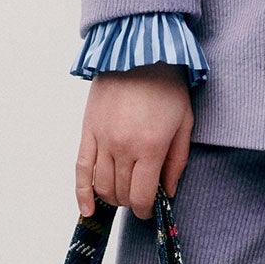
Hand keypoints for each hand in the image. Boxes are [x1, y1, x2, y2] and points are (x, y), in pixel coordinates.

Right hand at [76, 71, 194, 220]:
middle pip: (121, 193)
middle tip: (140, 197)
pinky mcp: (88, 131)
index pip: (142, 196)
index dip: (146, 210)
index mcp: (150, 147)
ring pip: (102, 185)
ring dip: (112, 197)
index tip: (151, 210)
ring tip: (122, 193)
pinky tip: (88, 209)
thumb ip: (176, 162)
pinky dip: (82, 192)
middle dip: (131, 202)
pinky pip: (80, 169)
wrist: (137, 53)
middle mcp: (123, 147)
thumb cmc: (167, 86)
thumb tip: (167, 193)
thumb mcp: (184, 123)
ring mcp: (102, 140)